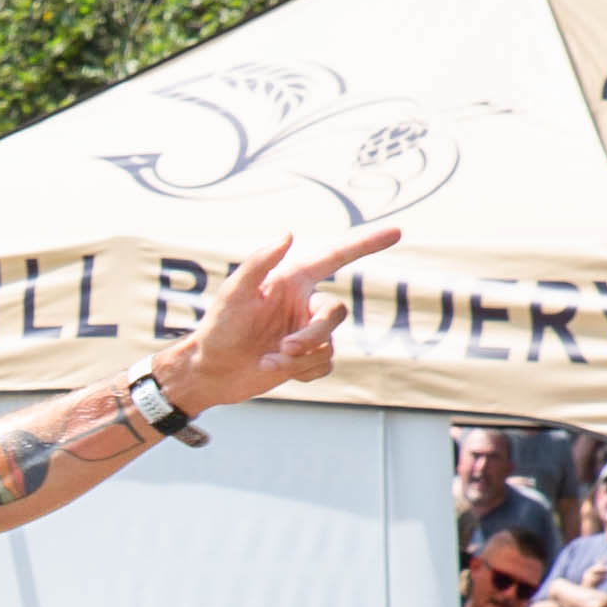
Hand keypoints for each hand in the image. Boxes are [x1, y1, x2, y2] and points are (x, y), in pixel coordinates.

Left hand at [168, 221, 411, 412]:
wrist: (209, 371)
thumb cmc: (218, 327)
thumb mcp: (233, 293)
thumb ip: (259, 263)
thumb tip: (287, 235)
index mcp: (292, 281)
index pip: (336, 257)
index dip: (366, 245)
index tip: (397, 233)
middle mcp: (304, 304)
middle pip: (335, 315)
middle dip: (313, 335)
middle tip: (284, 348)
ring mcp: (306, 332)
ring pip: (328, 345)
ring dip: (298, 358)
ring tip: (267, 361)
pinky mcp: (306, 359)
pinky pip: (323, 365)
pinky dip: (301, 372)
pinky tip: (274, 369)